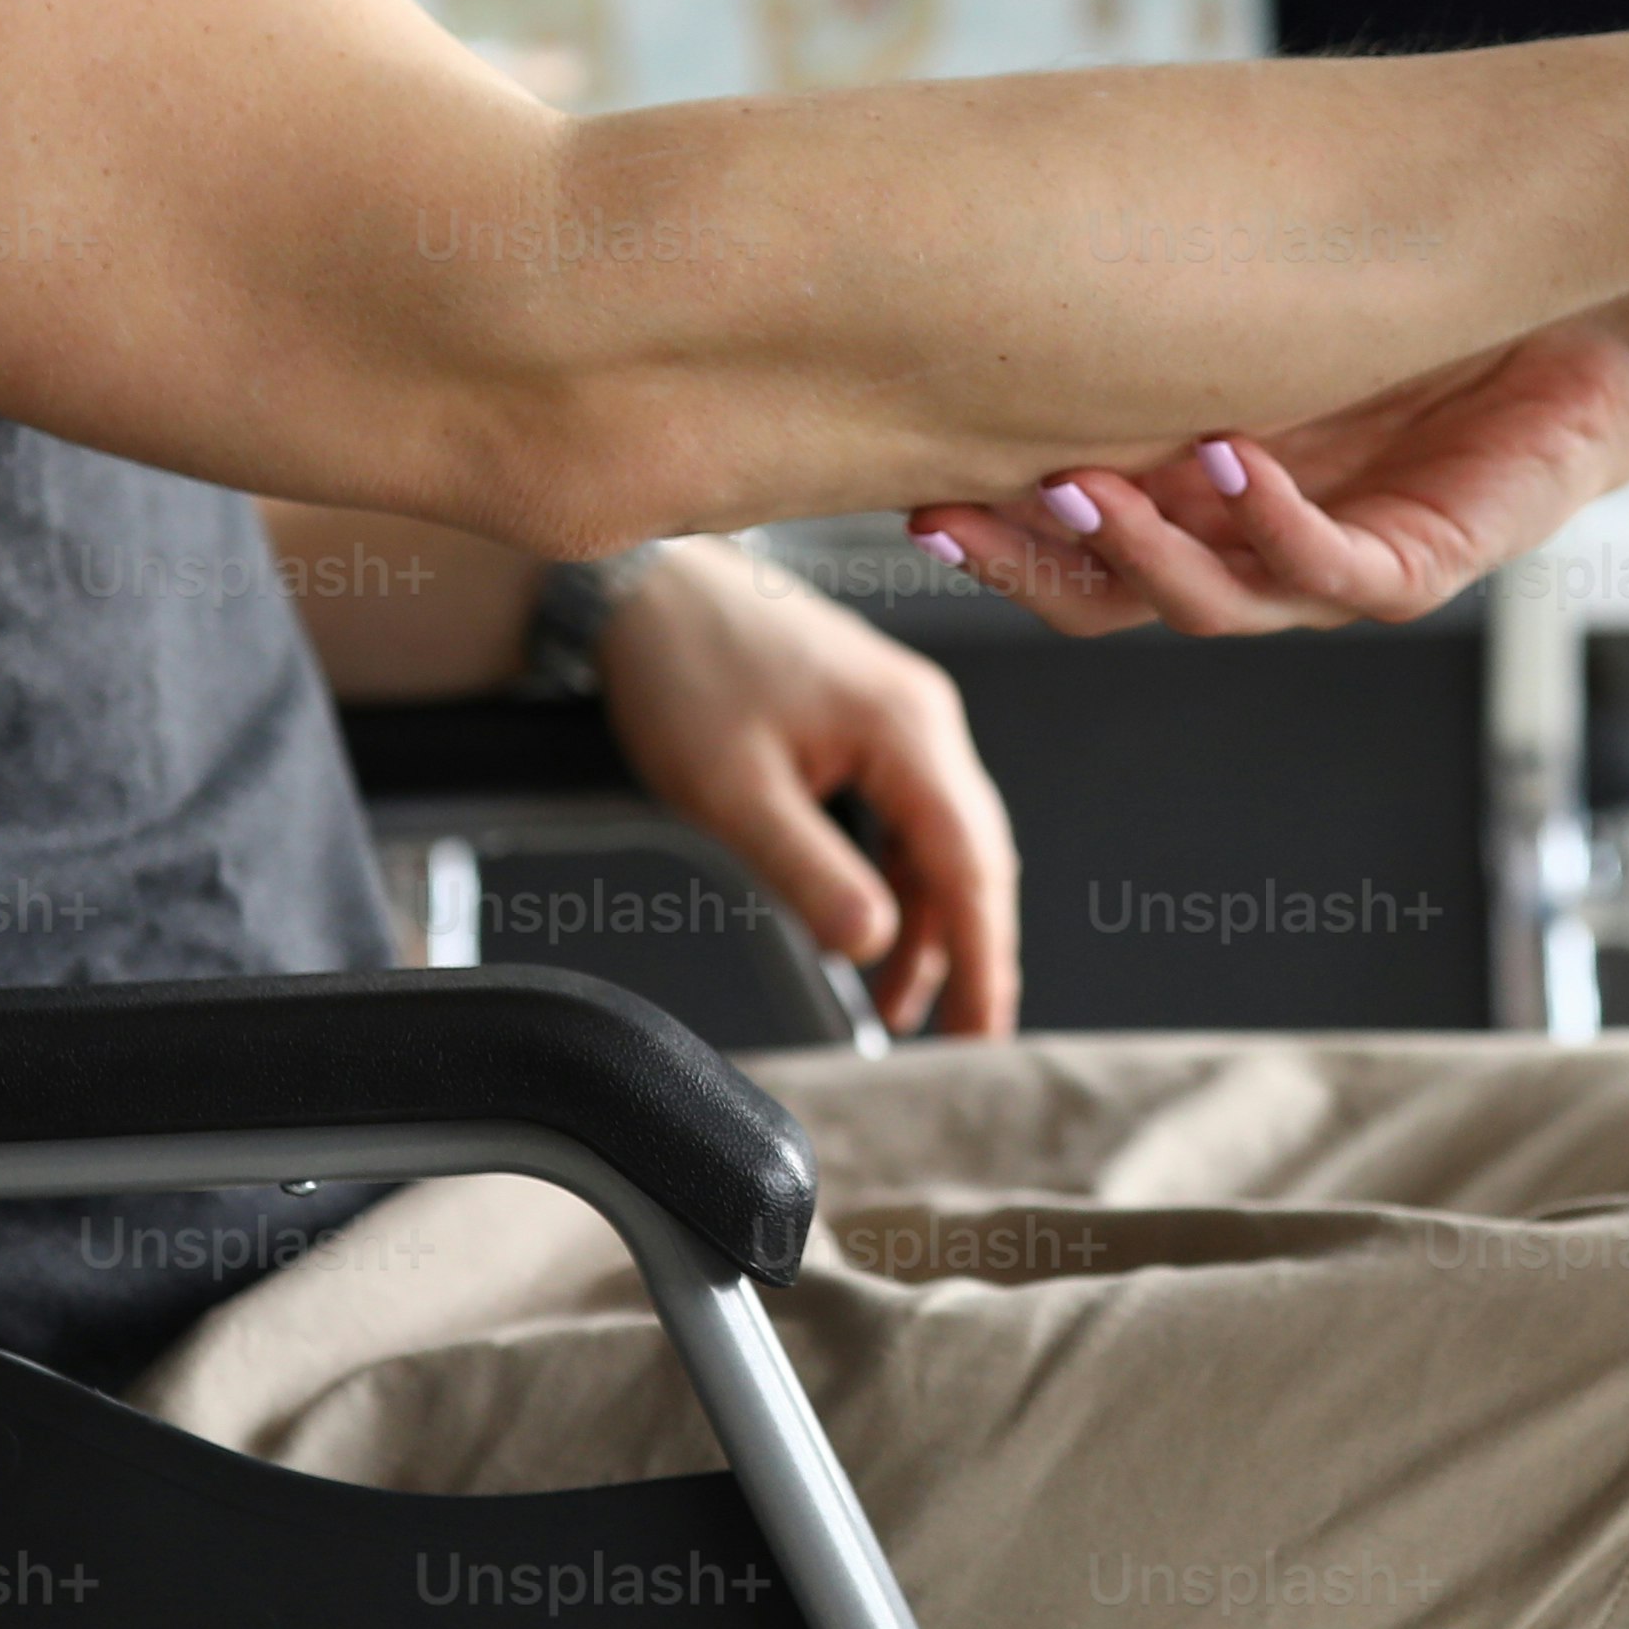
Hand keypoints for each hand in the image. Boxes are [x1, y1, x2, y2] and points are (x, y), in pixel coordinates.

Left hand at [592, 538, 1018, 1033]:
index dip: (984, 958)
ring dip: (929, 924)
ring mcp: (903, 718)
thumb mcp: (733, 792)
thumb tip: (874, 945)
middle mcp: (923, 719)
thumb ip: (808, 872)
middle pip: (973, 856)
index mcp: (906, 730)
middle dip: (969, 952)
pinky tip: (875, 931)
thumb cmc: (683, 669)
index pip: (972, 865)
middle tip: (961, 1041)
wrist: (644, 587)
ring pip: (942, 842)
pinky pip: (909, 817)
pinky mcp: (874, 724)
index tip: (984, 1036)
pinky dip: (901, 881)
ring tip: (900, 1007)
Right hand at [904, 266, 1628, 638]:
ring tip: (1084, 484)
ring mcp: (1333, 571)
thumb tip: (1024, 223)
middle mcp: (1253, 555)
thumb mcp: (1272, 301)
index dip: (991, 537)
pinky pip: (1333, 570)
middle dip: (1031, 566)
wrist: (1587, 324)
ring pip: (1213, 604)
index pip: (1072, 551)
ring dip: (1144, 553)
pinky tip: (1232, 458)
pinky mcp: (1420, 568)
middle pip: (1115, 603)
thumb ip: (1167, 302)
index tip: (910, 494)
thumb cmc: (1426, 313)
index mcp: (1201, 508)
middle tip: (951, 514)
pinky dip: (1276, 522)